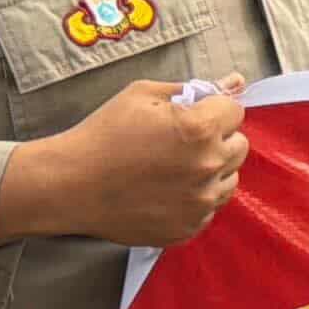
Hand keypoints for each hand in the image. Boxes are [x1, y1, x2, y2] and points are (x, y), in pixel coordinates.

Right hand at [0, 78, 249, 247]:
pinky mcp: (188, 227)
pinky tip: (166, 190)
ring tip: (173, 166)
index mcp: (200, 130)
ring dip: (212, 169)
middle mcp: (207, 167)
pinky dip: (195, 197)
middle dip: (217, 138)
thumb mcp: (143, 95)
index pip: (235, 111)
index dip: (213, 109)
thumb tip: (236, 81)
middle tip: (181, 141)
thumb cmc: (103, 134)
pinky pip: (210, 207)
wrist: (69, 185)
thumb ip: (194, 88)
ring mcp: (200, 202)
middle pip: (239, 145)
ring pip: (230, 178)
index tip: (191, 115)